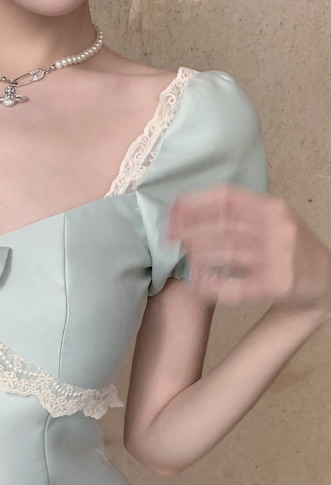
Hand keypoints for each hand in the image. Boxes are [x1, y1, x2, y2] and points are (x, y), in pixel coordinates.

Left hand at [165, 182, 330, 319]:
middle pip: (225, 224)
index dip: (195, 203)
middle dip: (191, 230)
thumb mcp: (271, 221)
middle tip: (169, 238)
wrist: (326, 278)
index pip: (228, 197)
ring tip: (184, 257)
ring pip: (230, 252)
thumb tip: (188, 210)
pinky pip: (237, 287)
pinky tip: (197, 283)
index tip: (171, 212)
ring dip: (200, 254)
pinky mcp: (278, 285)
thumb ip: (239, 214)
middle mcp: (278, 228)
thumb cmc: (288, 249)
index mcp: (272, 208)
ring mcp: (280, 257)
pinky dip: (213, 285)